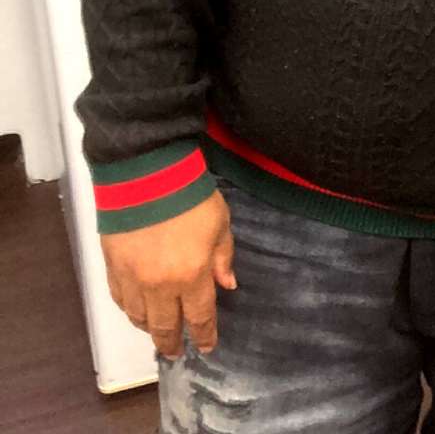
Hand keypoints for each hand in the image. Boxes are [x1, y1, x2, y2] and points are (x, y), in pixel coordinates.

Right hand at [100, 189, 236, 357]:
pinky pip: (120, 301)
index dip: (204, 334)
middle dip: (173, 341)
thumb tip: (227, 285)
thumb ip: (222, 257)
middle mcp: (160, 286)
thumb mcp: (220, 223)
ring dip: (150, 328)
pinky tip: (136, 312)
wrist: (146, 178)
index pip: (199, 316)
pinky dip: (130, 311)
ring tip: (159, 332)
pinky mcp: (112, 269)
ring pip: (139, 317)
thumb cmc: (191, 197)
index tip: (208, 347)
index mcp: (191, 275)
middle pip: (165, 325)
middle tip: (177, 352)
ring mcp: (133, 280)